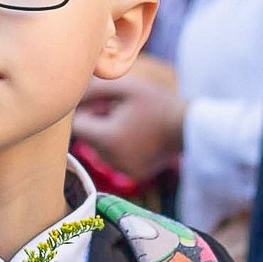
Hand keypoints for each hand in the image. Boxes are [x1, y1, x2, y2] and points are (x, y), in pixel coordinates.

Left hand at [70, 65, 185, 180]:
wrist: (191, 126)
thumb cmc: (157, 102)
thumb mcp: (125, 87)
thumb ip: (94, 89)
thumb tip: (72, 95)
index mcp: (108, 139)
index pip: (77, 125)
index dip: (86, 110)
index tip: (103, 102)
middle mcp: (112, 159)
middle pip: (88, 138)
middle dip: (97, 121)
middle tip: (118, 108)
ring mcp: (123, 169)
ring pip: (100, 149)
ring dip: (107, 134)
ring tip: (130, 120)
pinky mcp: (134, 173)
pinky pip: (115, 158)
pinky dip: (120, 146)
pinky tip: (138, 135)